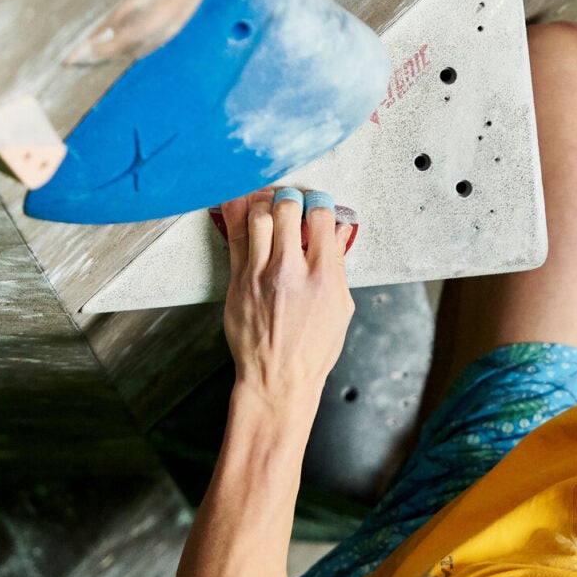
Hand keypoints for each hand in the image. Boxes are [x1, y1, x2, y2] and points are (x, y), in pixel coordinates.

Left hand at [219, 186, 353, 410]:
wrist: (276, 379)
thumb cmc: (312, 350)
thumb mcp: (341, 307)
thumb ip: (337, 264)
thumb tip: (340, 231)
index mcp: (322, 277)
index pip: (321, 218)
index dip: (321, 203)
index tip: (318, 204)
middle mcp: (290, 271)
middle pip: (287, 208)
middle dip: (291, 197)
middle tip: (292, 201)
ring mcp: (260, 275)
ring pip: (257, 215)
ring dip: (265, 201)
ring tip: (270, 203)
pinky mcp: (238, 280)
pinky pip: (235, 235)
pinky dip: (240, 213)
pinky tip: (245, 205)